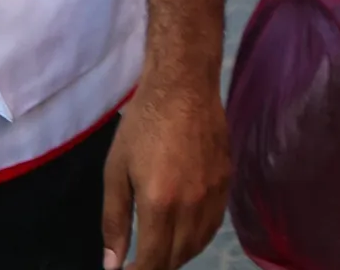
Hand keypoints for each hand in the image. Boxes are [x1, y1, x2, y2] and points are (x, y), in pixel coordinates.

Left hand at [102, 81, 228, 269]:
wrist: (184, 86)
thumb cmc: (142, 125)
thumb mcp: (116, 171)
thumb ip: (114, 220)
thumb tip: (112, 263)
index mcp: (160, 203)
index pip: (154, 261)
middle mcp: (191, 206)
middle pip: (178, 257)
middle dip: (157, 266)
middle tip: (140, 261)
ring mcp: (213, 195)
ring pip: (199, 244)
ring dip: (178, 255)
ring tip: (160, 251)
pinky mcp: (227, 183)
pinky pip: (214, 225)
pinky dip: (198, 238)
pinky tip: (185, 233)